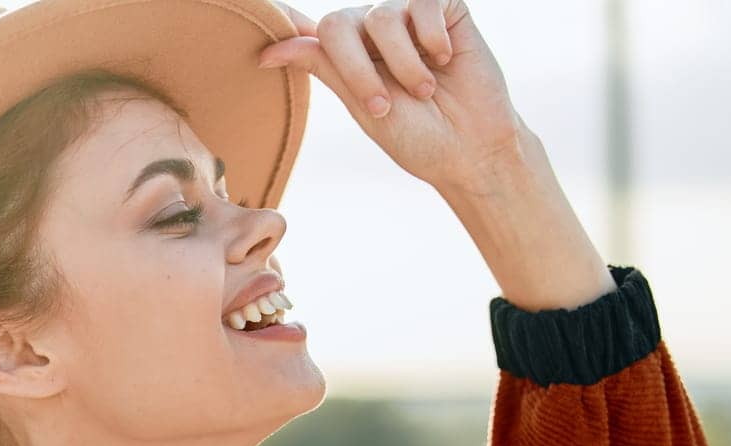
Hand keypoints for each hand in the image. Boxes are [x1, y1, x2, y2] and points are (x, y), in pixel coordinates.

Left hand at [258, 0, 528, 192]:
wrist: (471, 147)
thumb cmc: (416, 135)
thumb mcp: (363, 105)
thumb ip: (325, 67)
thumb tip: (270, 49)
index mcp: (346, 57)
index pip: (309, 31)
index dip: (282, 23)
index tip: (259, 38)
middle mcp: (372, 30)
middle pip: (338, 25)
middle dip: (358, 71)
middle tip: (383, 106)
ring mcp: (407, 15)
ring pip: (380, 18)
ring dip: (402, 64)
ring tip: (425, 90)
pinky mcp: (444, 6)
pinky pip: (424, 3)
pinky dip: (432, 38)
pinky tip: (445, 59)